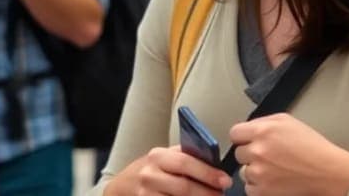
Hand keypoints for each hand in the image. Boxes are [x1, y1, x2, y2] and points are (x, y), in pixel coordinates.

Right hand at [106, 145, 230, 195]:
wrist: (123, 185)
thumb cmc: (151, 169)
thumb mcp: (165, 157)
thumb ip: (186, 157)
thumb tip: (215, 165)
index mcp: (158, 157)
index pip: (186, 163)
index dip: (208, 173)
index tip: (225, 181)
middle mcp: (149, 175)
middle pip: (183, 187)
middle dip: (206, 193)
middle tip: (221, 195)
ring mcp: (145, 195)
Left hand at [230, 113, 348, 194]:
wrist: (326, 170)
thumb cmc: (312, 146)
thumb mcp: (289, 122)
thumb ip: (265, 122)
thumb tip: (249, 128)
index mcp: (263, 131)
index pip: (235, 133)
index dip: (244, 137)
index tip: (249, 141)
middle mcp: (257, 151)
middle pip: (239, 153)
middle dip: (251, 154)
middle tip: (270, 155)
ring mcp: (258, 172)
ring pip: (244, 171)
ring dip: (255, 170)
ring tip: (275, 168)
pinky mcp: (262, 190)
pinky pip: (249, 187)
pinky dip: (260, 185)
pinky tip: (275, 179)